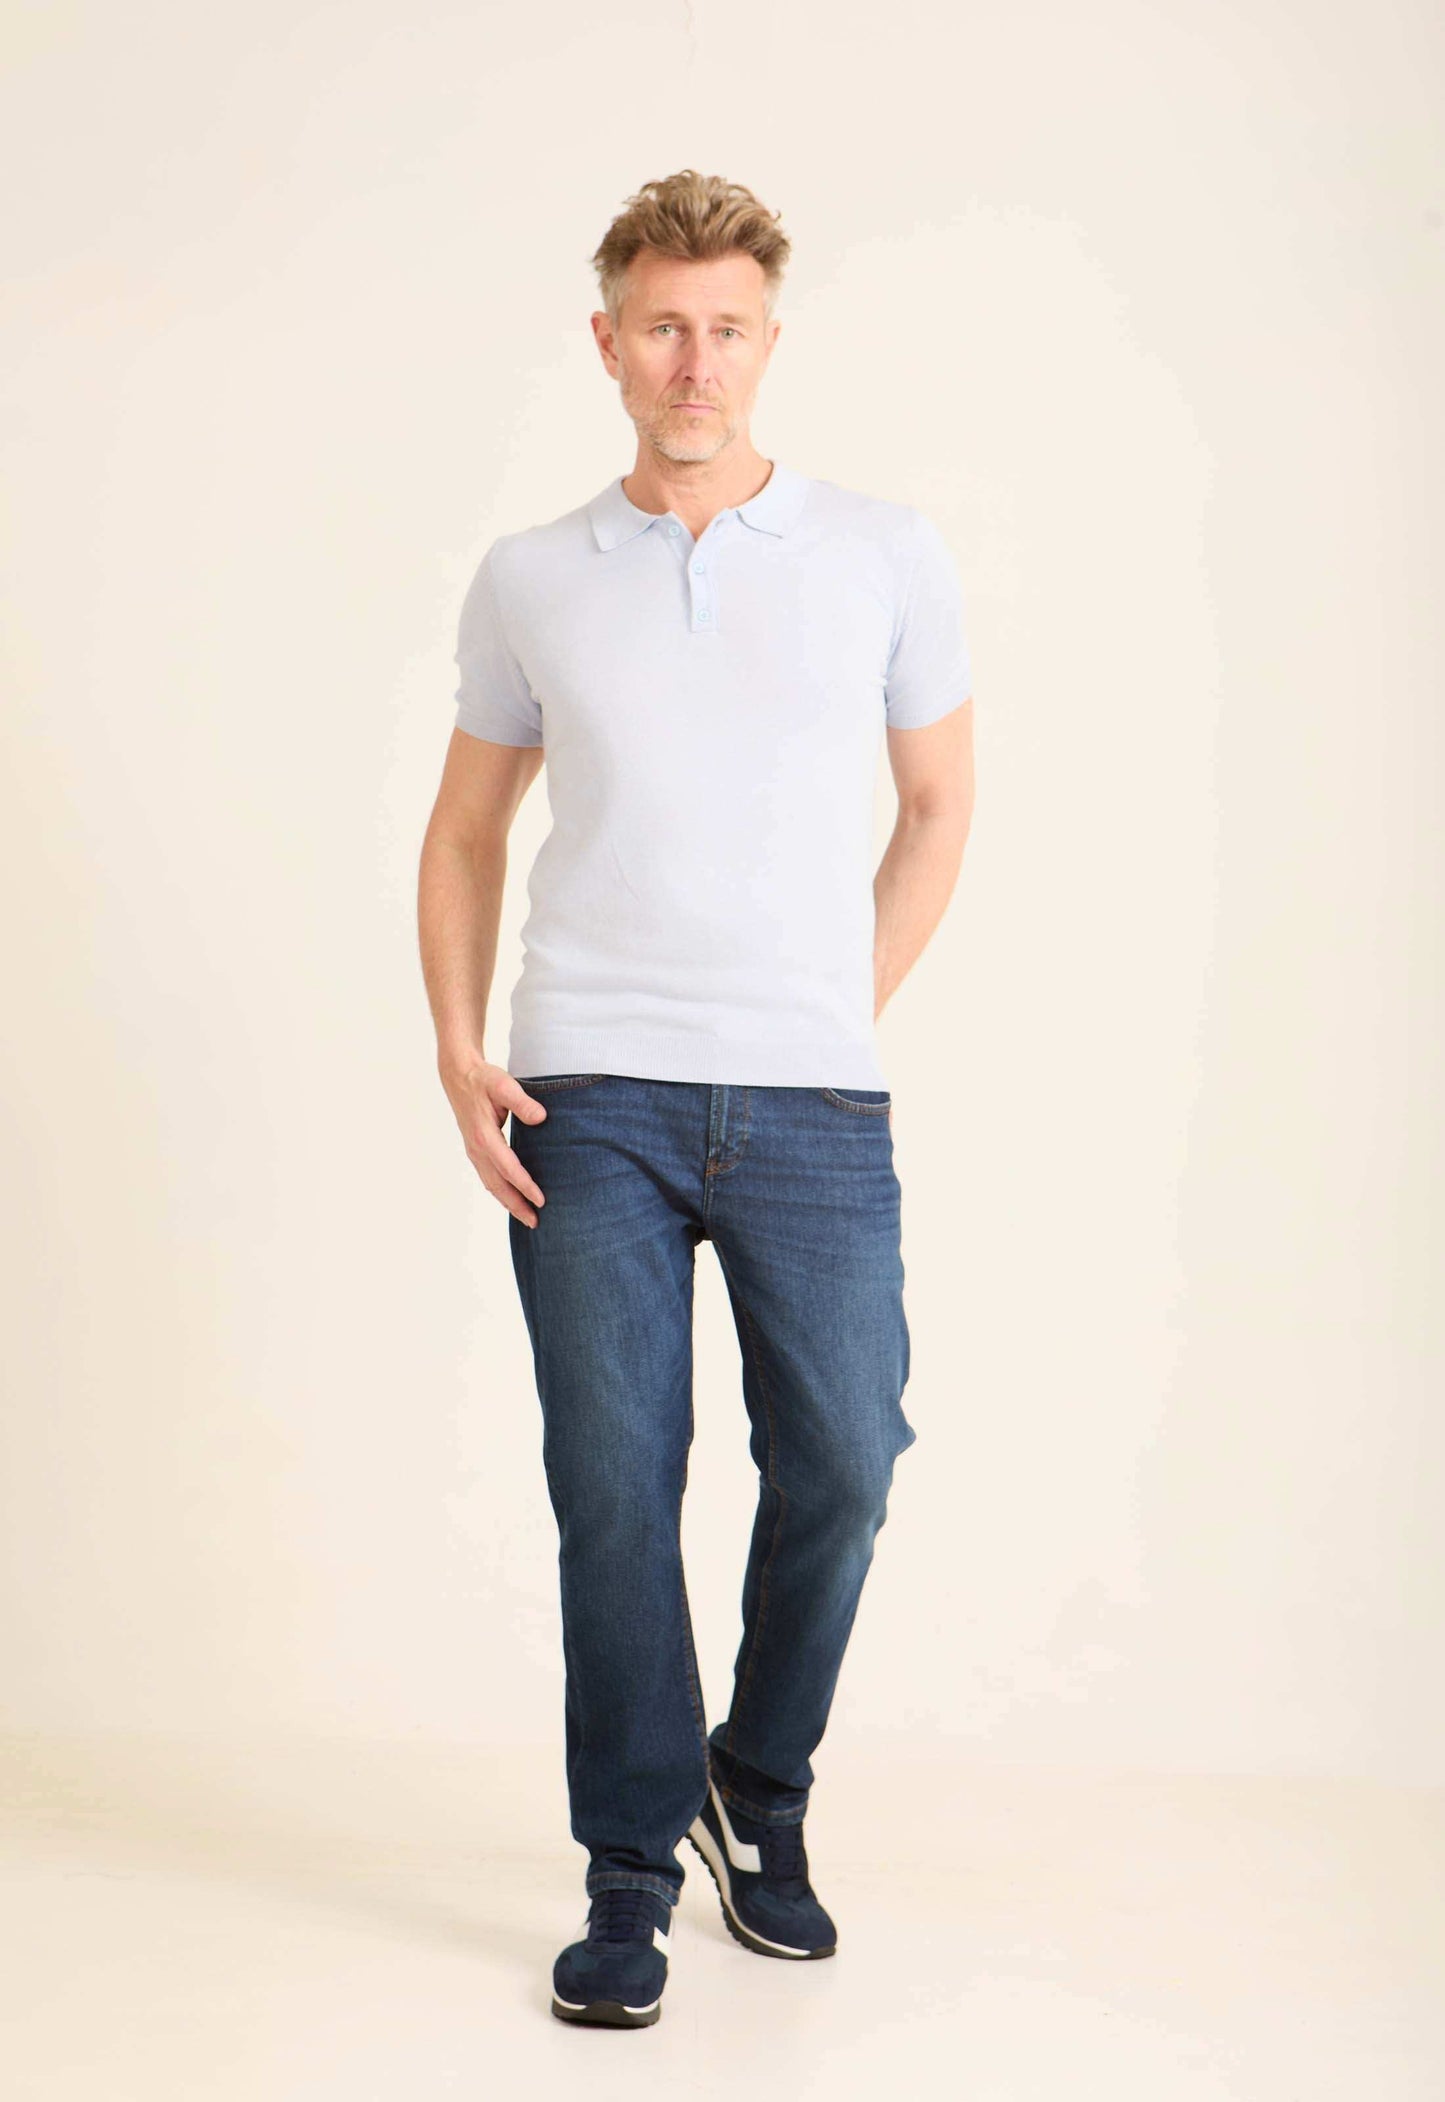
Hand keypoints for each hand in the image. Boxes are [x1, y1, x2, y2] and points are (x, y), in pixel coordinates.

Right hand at [441, 1058, 549, 1226]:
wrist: (459, 1076)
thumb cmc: (484, 1080)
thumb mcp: (504, 1085)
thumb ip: (523, 1102)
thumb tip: (541, 1118)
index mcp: (484, 1136)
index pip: (508, 1168)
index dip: (525, 1186)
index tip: (541, 1200)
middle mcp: (477, 1149)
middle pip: (498, 1185)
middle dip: (516, 1205)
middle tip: (535, 1222)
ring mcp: (474, 1151)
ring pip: (492, 1184)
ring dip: (508, 1202)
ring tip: (527, 1218)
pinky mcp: (476, 1150)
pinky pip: (488, 1177)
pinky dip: (501, 1192)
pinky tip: (512, 1198)